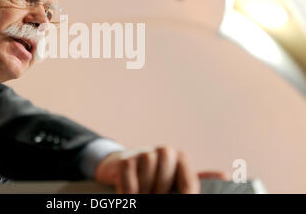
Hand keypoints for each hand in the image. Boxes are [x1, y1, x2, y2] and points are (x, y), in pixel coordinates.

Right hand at [94, 145, 228, 193]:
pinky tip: (130, 194)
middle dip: (160, 193)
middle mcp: (164, 152)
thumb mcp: (177, 177)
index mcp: (181, 157)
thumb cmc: (156, 176)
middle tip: (154, 195)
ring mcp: (143, 153)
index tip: (181, 200)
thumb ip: (197, 178)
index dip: (186, 195)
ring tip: (143, 194)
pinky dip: (130, 191)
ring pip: (148, 178)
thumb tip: (226, 176)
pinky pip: (130, 180)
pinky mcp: (125, 159)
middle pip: (166, 182)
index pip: (188, 183)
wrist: (124, 165)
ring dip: (144, 191)